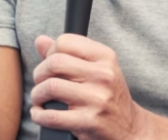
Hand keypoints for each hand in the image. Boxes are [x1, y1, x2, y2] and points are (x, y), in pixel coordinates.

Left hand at [30, 34, 148, 139]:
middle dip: (39, 73)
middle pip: (55, 62)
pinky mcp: (89, 121)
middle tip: (41, 82)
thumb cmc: (110, 95)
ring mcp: (97, 98)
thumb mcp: (97, 68)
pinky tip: (40, 113)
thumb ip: (69, 53)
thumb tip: (40, 40)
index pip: (65, 42)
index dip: (50, 52)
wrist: (130, 127)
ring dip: (37, 94)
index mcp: (105, 57)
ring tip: (40, 98)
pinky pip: (52, 115)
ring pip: (51, 87)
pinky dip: (39, 115)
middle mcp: (103, 75)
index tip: (49, 63)